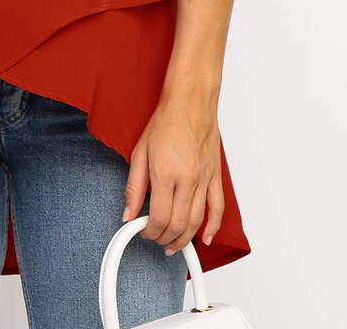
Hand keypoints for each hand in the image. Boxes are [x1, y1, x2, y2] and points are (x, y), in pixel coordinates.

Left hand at [122, 87, 223, 253]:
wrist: (189, 103)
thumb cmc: (165, 123)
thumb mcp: (139, 153)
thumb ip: (133, 187)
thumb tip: (128, 213)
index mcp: (165, 173)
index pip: (159, 218)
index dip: (149, 231)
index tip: (142, 231)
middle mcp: (187, 179)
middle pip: (178, 224)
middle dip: (165, 238)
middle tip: (155, 239)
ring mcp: (204, 179)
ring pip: (197, 221)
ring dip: (184, 239)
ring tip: (173, 244)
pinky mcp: (215, 176)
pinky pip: (218, 208)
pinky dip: (212, 227)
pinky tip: (204, 238)